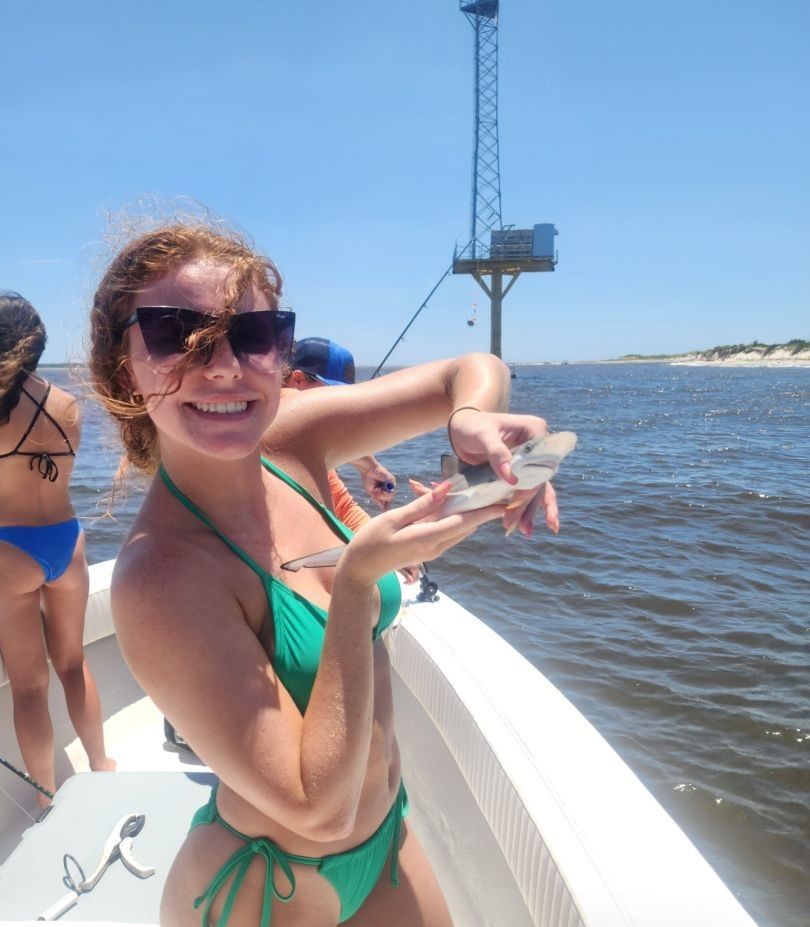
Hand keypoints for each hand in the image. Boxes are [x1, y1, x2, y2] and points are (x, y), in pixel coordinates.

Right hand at [336, 482, 502, 586]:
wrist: (360, 571)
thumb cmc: (370, 542)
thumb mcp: (393, 519)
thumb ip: (422, 505)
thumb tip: (446, 489)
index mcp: (429, 538)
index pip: (464, 522)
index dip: (485, 512)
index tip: (504, 502)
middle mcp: (437, 546)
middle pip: (466, 525)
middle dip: (481, 509)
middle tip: (494, 489)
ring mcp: (433, 550)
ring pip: (458, 528)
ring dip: (466, 511)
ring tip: (476, 491)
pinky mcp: (428, 549)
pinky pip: (447, 530)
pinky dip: (451, 516)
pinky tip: (446, 501)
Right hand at [352, 459, 396, 510]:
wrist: (367, 469)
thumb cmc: (368, 479)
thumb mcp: (372, 492)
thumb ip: (377, 499)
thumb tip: (382, 508)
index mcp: (383, 489)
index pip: (387, 499)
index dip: (386, 505)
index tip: (385, 511)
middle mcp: (388, 487)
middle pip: (389, 499)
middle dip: (382, 499)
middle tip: (375, 493)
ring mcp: (391, 483)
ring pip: (391, 496)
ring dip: (383, 496)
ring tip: (376, 490)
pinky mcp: (392, 480)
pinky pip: (391, 491)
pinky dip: (385, 492)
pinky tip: (380, 489)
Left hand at [444, 408, 560, 536]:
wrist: (463, 428)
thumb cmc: (472, 426)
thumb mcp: (482, 436)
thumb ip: (497, 454)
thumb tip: (512, 479)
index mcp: (535, 431)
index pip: (538, 464)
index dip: (530, 485)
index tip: (515, 502)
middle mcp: (537, 446)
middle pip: (540, 479)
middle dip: (531, 505)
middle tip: (522, 528)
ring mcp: (530, 460)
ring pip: (537, 489)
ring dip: (532, 511)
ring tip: (526, 532)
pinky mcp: (520, 471)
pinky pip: (526, 491)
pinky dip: (524, 508)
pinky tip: (522, 526)